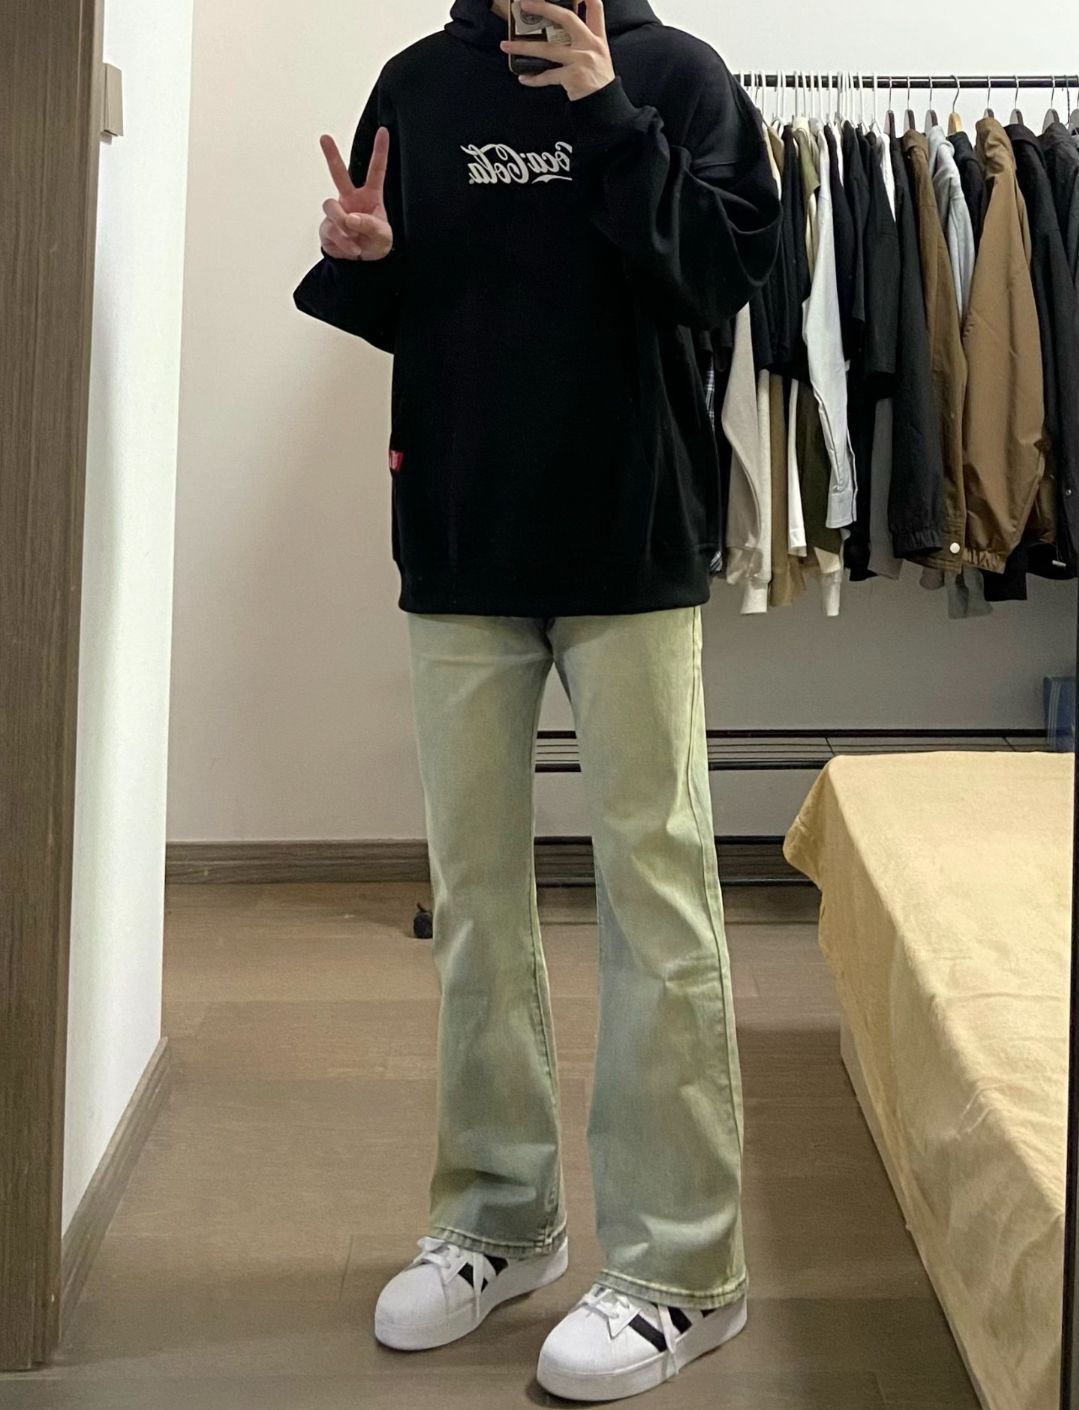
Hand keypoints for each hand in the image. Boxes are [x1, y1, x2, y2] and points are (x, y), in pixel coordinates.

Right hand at [318, 127, 393, 260]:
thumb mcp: (383, 237)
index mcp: (370, 197)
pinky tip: (351, 248)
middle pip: (339, 173)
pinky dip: (342, 242)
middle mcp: (351, 199)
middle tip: (324, 137)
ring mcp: (337, 212)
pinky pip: (330, 229)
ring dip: (342, 225)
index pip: (376, 171)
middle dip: (331, 155)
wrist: (362, 263)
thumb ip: (370, 225)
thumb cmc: (376, 243)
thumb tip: (350, 218)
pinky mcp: (327, 226)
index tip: (383, 131)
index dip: (380, 151)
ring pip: (331, 207)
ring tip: (355, 240)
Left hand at [500, 0, 614, 100]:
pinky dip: (534, 78)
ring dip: (524, 47)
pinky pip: (548, 76)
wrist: (605, 103)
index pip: (595, 8)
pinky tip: (523, 78)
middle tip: (526, 4)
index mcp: (597, 37)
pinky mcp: (572, 77)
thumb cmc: (598, 79)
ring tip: (506, 46)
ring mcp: (580, 60)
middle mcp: (589, 45)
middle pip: (567, 19)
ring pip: (548, 49)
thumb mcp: (599, 54)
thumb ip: (585, 38)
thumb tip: (562, 29)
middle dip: (545, 8)